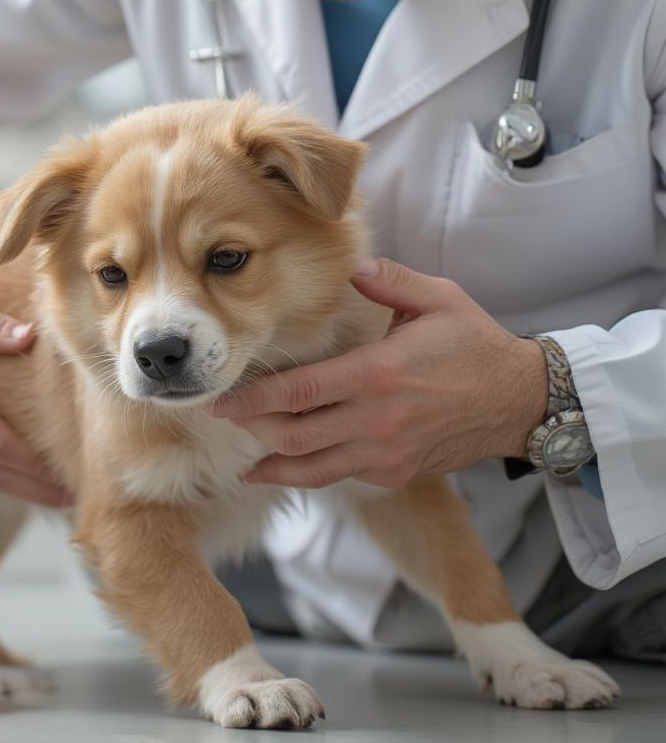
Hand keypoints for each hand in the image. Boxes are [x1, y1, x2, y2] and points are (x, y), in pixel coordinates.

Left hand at [211, 257, 548, 488]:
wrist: (518, 401)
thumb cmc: (475, 345)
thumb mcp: (438, 298)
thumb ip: (389, 280)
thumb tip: (350, 265)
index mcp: (379, 373)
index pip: (300, 391)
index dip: (255, 398)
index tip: (224, 398)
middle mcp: (377, 419)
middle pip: (294, 435)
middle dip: (251, 428)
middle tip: (223, 416)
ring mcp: (385, 453)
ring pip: (311, 468)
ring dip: (271, 461)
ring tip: (243, 452)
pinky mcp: (394, 473)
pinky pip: (338, 477)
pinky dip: (304, 474)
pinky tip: (280, 467)